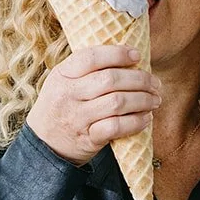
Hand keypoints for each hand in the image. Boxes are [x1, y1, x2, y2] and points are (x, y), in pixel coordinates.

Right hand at [25, 45, 159, 165]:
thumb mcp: (63, 83)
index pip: (91, 57)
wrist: (44, 145)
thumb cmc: (61, 108)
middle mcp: (68, 94)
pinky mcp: (87, 139)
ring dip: (143, 100)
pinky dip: (136, 122)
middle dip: (140, 79)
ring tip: (154, 100)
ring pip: (117, 102)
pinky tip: (146, 118)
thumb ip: (86, 70)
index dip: (117, 54)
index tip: (137, 56)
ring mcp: (77, 118)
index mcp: (62, 75)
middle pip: (110, 79)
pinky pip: (116, 127)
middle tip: (155, 83)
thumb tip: (127, 57)